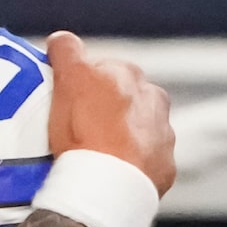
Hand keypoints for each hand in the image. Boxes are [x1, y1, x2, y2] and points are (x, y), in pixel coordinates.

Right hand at [46, 32, 175, 195]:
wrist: (107, 187)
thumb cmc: (84, 133)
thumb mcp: (69, 81)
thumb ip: (67, 52)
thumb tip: (62, 39)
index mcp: (129, 74)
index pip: (102, 68)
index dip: (82, 83)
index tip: (68, 100)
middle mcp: (153, 98)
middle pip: (123, 97)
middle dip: (105, 107)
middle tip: (79, 127)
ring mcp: (162, 133)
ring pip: (138, 127)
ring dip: (121, 135)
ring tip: (96, 153)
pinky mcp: (164, 165)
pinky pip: (146, 159)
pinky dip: (132, 162)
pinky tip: (112, 171)